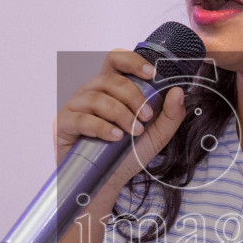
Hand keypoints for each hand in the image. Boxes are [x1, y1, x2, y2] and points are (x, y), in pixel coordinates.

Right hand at [54, 49, 186, 209]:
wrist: (107, 183)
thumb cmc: (126, 155)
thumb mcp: (157, 135)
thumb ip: (171, 114)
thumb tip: (178, 91)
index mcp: (110, 88)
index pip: (116, 60)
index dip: (132, 61)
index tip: (152, 74)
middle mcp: (90, 92)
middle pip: (110, 79)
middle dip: (133, 97)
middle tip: (147, 117)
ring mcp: (75, 107)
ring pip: (97, 97)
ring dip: (121, 114)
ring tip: (133, 133)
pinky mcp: (64, 125)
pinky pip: (82, 119)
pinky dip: (102, 127)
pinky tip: (115, 138)